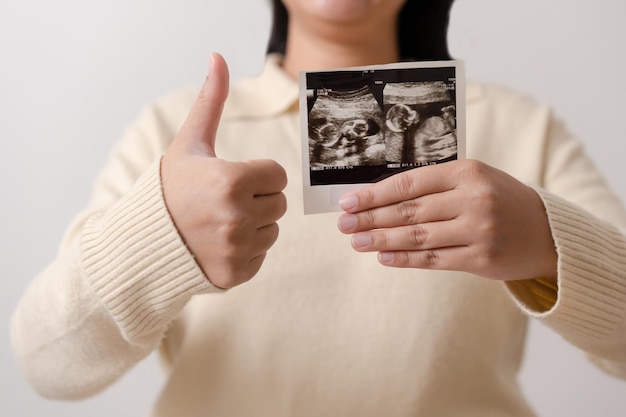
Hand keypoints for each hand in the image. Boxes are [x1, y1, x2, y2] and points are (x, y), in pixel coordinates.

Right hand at [161, 53, 287, 288]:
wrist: (142, 239)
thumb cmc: (170, 187)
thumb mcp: (189, 143)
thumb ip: (210, 102)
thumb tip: (218, 57)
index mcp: (231, 181)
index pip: (278, 176)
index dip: (258, 175)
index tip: (233, 179)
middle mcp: (237, 217)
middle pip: (278, 204)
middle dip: (257, 200)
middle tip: (224, 202)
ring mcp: (237, 248)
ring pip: (272, 231)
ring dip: (253, 226)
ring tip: (219, 223)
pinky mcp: (236, 273)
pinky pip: (261, 256)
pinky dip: (245, 251)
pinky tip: (219, 244)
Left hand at [336, 159, 556, 280]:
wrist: (547, 231)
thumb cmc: (500, 200)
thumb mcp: (473, 179)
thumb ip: (434, 185)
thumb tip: (380, 198)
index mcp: (467, 171)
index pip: (409, 183)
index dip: (374, 194)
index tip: (347, 201)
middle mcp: (473, 199)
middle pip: (409, 211)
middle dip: (370, 218)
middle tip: (343, 224)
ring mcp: (478, 230)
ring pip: (417, 236)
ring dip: (381, 240)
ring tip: (356, 242)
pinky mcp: (482, 259)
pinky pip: (434, 259)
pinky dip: (405, 259)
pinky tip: (383, 257)